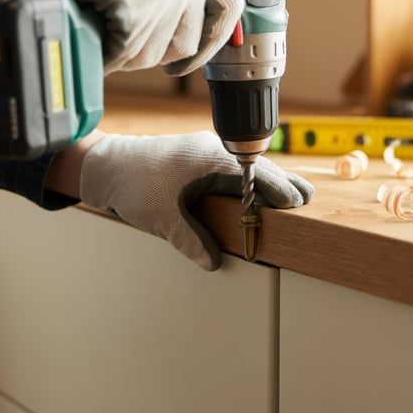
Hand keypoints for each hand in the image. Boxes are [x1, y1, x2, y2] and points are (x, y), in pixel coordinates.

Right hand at [14, 0, 243, 74]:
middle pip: (187, 40)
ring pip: (154, 53)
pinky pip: (128, 53)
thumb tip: (175, 26)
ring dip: (127, 53)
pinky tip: (92, 36)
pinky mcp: (136, 6)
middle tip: (130, 45)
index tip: (200, 54)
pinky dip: (108, 55)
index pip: (228, 2)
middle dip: (156, 51)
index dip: (217, 36)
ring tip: (102, 28)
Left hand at [78, 131, 314, 270]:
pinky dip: (248, 179)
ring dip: (266, 180)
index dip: (278, 189)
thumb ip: (190, 239)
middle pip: (256, 167)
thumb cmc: (132, 183)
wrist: (105, 165)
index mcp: (209, 159)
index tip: (297, 202)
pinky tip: (254, 192)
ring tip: (291, 195)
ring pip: (244, 167)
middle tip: (306, 198)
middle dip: (281, 182)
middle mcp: (211, 151)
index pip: (255, 173)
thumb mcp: (162, 217)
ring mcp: (204, 153)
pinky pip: (231, 169)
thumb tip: (213, 262)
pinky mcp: (195, 160)